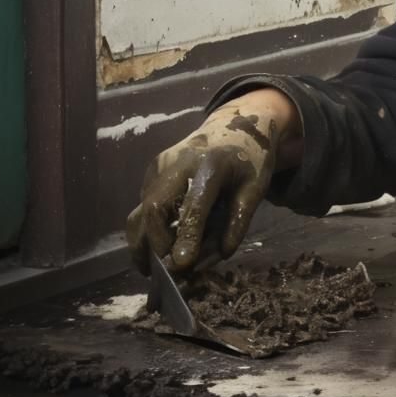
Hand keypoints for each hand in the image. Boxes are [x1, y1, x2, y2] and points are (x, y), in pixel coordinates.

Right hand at [126, 99, 281, 275]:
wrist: (236, 124)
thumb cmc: (249, 160)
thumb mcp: (255, 189)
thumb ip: (239, 222)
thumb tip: (221, 255)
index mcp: (211, 165)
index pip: (194, 206)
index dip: (186, 236)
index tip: (181, 265)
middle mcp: (180, 162)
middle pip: (154, 208)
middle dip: (153, 244)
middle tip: (160, 272)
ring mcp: (162, 164)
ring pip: (140, 208)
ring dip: (141, 241)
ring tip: (149, 266)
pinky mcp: (153, 168)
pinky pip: (144, 201)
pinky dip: (147, 227)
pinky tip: (159, 242)